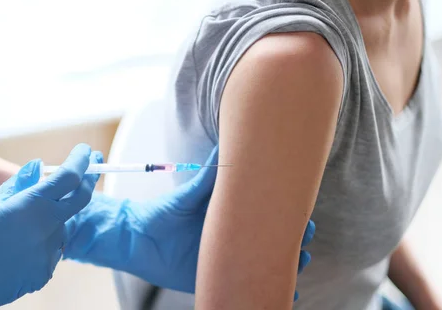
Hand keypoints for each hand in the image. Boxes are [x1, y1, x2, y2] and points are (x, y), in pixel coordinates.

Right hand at [0, 144, 100, 309]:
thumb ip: (22, 183)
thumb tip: (40, 166)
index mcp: (32, 205)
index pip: (69, 177)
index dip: (80, 161)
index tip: (85, 151)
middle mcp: (46, 228)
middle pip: (82, 198)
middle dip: (89, 179)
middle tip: (94, 166)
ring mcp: (48, 253)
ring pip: (62, 226)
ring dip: (53, 218)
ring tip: (20, 225)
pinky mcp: (45, 272)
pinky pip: (52, 249)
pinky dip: (43, 241)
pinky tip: (17, 246)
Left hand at [64, 146, 314, 296]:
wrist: (136, 239)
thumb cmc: (162, 212)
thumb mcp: (188, 196)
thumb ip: (207, 179)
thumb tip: (222, 148)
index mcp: (226, 218)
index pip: (263, 216)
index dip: (284, 216)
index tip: (302, 214)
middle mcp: (230, 239)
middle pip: (269, 241)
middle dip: (291, 240)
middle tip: (305, 237)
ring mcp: (224, 260)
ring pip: (261, 265)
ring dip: (282, 266)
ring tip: (300, 264)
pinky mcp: (213, 279)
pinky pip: (242, 288)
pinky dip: (262, 291)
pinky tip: (284, 294)